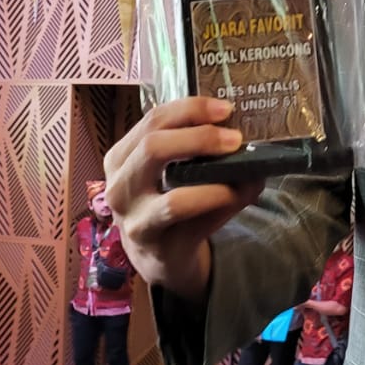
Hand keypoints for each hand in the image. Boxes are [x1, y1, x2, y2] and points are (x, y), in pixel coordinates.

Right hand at [104, 97, 262, 302]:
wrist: (157, 255)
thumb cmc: (166, 199)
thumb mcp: (169, 169)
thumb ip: (193, 148)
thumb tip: (244, 133)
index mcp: (122, 157)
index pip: (153, 120)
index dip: (191, 109)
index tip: (225, 109)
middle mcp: (119, 187)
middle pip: (153, 148)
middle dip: (200, 138)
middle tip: (235, 138)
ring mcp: (135, 222)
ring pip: (173, 198)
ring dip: (216, 181)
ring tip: (244, 171)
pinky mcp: (158, 247)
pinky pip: (194, 226)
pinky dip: (221, 204)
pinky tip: (240, 193)